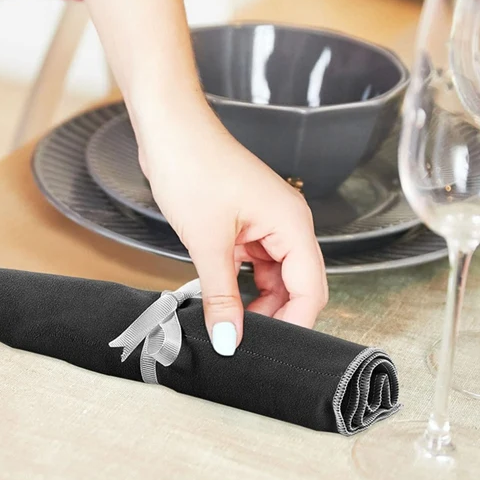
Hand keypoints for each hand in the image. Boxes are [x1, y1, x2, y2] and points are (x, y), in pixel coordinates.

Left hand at [140, 102, 327, 355]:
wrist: (169, 130)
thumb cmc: (192, 166)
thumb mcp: (207, 242)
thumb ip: (220, 295)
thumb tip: (230, 336)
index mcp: (292, 224)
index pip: (311, 289)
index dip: (296, 323)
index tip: (272, 349)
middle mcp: (286, 223)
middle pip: (295, 285)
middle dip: (274, 315)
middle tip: (244, 341)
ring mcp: (265, 222)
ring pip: (272, 276)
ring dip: (254, 301)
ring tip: (229, 324)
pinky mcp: (244, 222)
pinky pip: (252, 262)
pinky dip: (239, 283)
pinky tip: (221, 297)